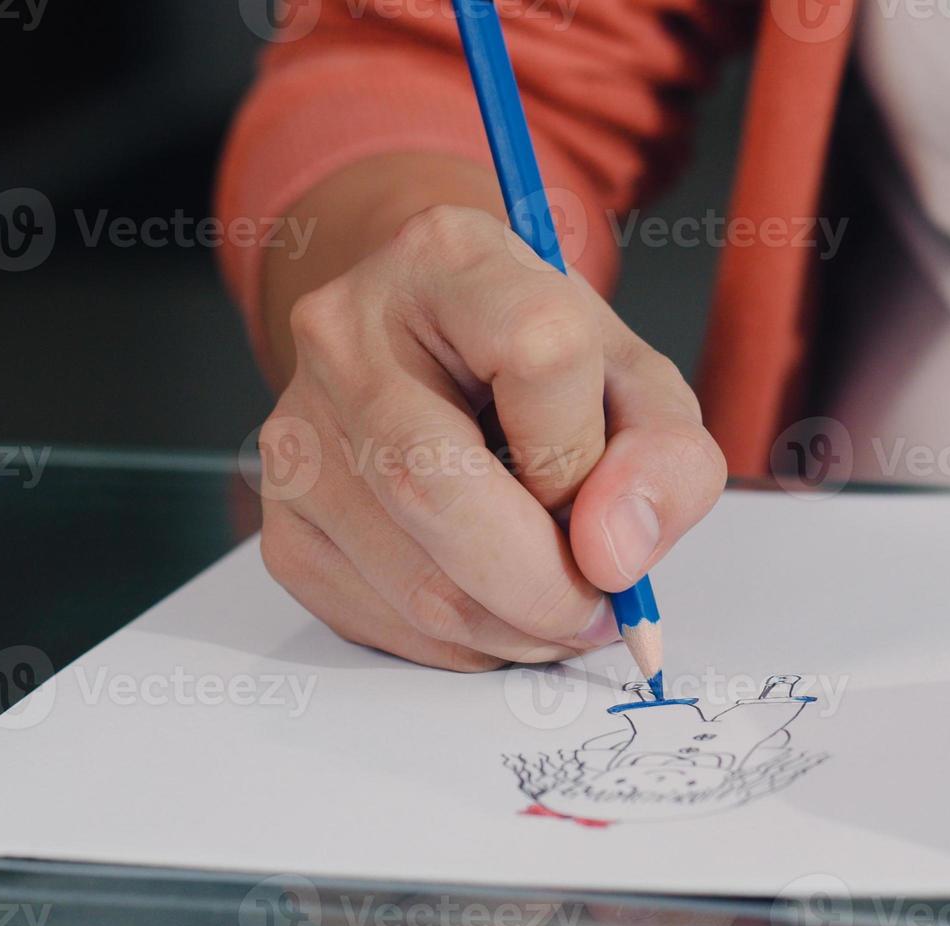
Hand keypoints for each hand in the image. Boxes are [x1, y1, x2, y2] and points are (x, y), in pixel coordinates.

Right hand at [256, 204, 724, 670]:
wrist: (445, 362)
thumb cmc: (548, 373)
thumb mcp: (638, 387)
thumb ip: (667, 459)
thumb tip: (613, 554)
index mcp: (450, 259)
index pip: (539, 353)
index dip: (586, 453)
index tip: (606, 490)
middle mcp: (345, 332)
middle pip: (438, 487)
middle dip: (547, 584)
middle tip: (600, 606)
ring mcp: (297, 430)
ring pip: (416, 580)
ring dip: (516, 627)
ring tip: (556, 600)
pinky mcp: (282, 521)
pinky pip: (384, 622)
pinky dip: (465, 643)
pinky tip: (495, 603)